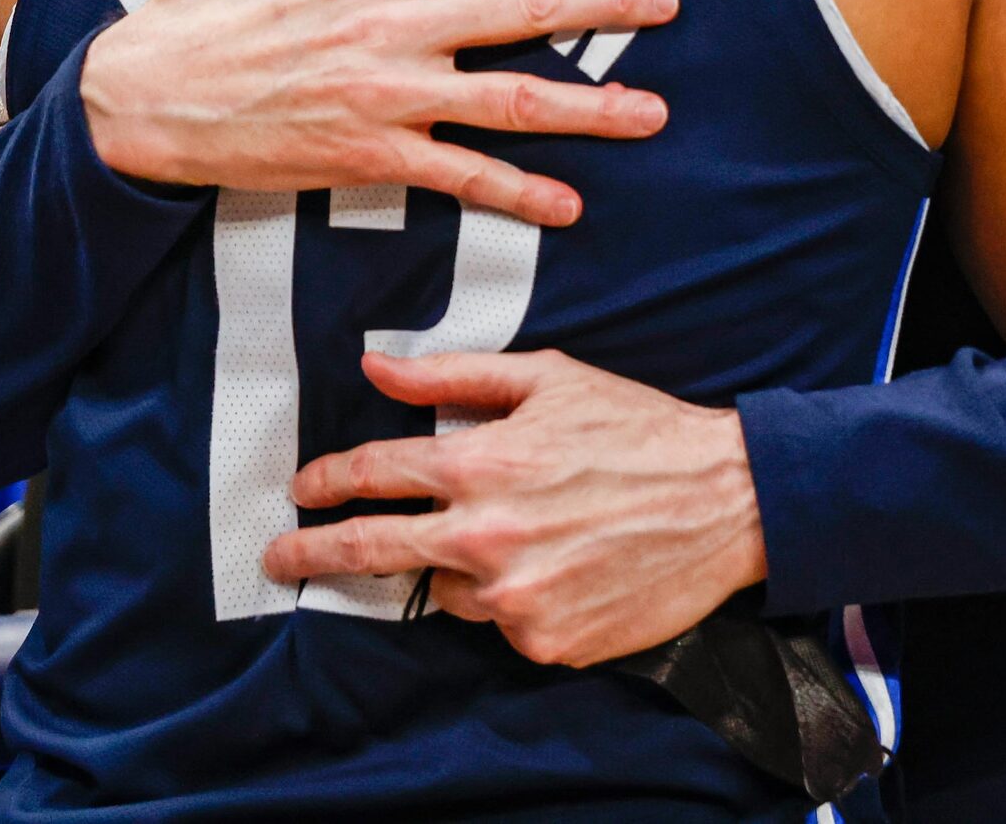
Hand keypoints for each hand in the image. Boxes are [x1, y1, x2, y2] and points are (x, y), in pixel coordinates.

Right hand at [79, 0, 676, 223]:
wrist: (144, 97)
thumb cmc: (200, 3)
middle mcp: (395, 27)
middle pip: (523, 11)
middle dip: (605, 4)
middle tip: (670, 2)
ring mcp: (388, 96)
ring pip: (511, 102)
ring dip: (590, 109)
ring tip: (654, 112)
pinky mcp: (371, 155)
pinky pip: (460, 178)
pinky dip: (518, 194)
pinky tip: (569, 204)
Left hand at [267, 350, 767, 666]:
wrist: (724, 499)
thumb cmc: (636, 427)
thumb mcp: (548, 378)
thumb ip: (453, 376)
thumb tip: (377, 366)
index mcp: (482, 464)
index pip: (374, 476)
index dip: (326, 482)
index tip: (300, 491)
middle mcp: (486, 538)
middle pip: (370, 550)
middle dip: (313, 554)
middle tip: (281, 557)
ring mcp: (514, 597)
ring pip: (446, 589)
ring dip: (455, 565)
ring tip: (517, 532)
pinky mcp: (545, 639)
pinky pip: (500, 620)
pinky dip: (511, 593)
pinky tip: (558, 560)